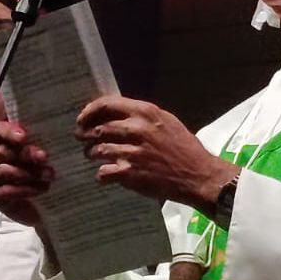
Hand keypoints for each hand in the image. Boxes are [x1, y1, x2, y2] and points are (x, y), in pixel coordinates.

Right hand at [0, 121, 53, 226]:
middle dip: (26, 153)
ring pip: (3, 170)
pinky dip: (24, 189)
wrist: (49, 209)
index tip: (24, 136)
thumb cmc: (46, 177)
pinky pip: (4, 191)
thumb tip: (60, 132)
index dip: (8, 131)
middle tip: (44, 157)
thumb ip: (46, 144)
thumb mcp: (49, 157)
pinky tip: (40, 190)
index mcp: (6, 145)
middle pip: (3, 150)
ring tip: (48, 176)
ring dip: (28, 172)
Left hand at [75, 95, 237, 211]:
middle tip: (83, 139)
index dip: (88, 112)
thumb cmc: (184, 148)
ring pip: (96, 150)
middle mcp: (136, 129)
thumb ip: (142, 116)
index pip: (106, 104)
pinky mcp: (130, 173)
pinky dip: (102, 175)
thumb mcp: (166, 122)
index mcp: (145, 112)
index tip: (82, 119)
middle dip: (85, 135)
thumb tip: (116, 114)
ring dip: (92, 154)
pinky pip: (103, 172)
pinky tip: (107, 175)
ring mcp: (132, 152)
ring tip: (94, 156)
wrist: (198, 175)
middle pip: (97, 128)